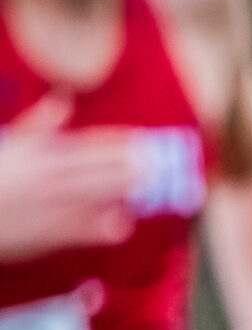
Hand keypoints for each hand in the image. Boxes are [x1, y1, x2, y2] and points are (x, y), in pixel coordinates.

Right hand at [0, 95, 136, 260]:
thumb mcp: (12, 143)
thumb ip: (40, 123)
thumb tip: (63, 98)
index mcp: (45, 155)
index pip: (90, 144)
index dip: (119, 141)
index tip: (143, 139)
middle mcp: (53, 178)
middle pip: (101, 170)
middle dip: (130, 166)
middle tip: (158, 163)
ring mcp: (54, 205)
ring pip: (98, 198)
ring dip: (124, 192)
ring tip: (146, 186)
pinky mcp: (52, 232)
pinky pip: (86, 230)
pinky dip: (106, 227)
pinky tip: (122, 223)